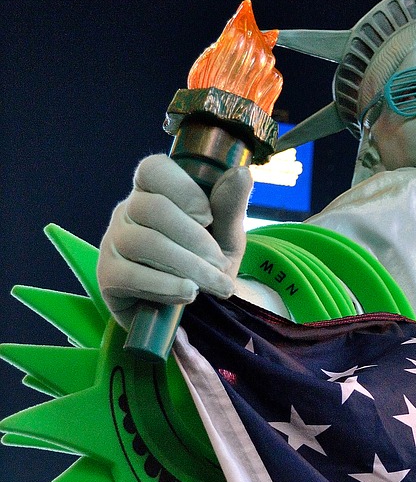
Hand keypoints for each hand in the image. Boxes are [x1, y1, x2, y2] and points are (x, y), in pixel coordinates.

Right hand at [96, 154, 251, 327]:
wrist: (199, 312)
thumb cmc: (208, 264)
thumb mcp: (226, 237)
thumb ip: (230, 206)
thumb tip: (242, 173)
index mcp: (153, 192)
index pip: (153, 169)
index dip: (182, 190)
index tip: (209, 218)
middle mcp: (127, 211)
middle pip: (152, 208)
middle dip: (195, 239)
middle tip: (220, 264)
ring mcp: (113, 242)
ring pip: (144, 242)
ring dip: (186, 265)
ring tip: (213, 284)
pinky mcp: (107, 276)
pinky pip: (130, 275)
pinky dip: (165, 285)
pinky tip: (188, 293)